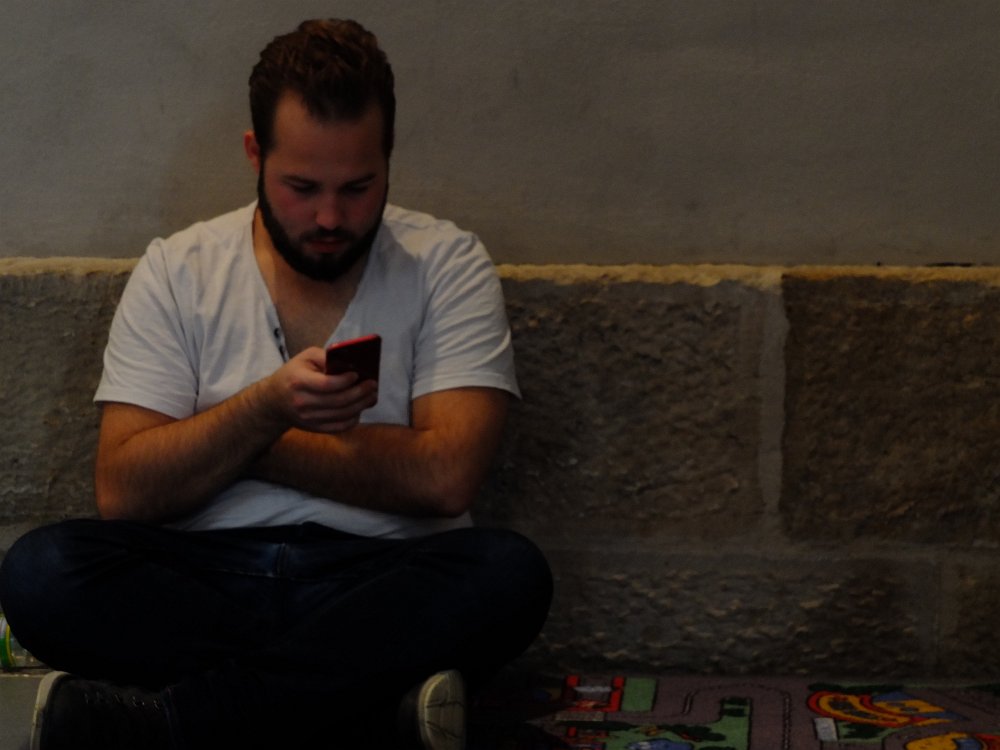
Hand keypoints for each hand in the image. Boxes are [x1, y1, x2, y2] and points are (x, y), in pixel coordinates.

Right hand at [262, 346, 377, 433]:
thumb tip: (350, 362)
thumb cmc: (294, 373)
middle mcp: (302, 402)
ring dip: (361, 406)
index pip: (326, 384)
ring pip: (341, 415)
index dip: (344, 381)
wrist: (275, 400)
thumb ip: (326, 356)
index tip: (357, 375)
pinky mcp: (314, 428)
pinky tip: (360, 409)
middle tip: (373, 385)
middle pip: (337, 401)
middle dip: (359, 393)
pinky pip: (339, 427)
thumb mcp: (305, 357)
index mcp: (298, 382)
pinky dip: (353, 419)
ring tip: (372, 396)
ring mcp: (308, 418)